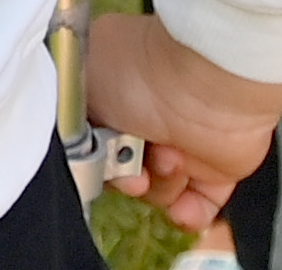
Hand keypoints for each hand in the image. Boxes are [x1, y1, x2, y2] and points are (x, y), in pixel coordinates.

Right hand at [82, 13, 281, 229]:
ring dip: (161, 185)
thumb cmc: (139, 71)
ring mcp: (182, 139)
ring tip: (172, 160)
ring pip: (157, 188)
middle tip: (135, 171)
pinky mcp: (216, 164)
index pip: (92, 135)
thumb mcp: (76, 83)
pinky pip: (198, 204)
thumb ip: (65, 110)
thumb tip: (66, 126)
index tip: (97, 162)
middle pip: (122, 166)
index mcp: (113, 84)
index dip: (92, 156)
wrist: (206, 82)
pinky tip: (186, 203)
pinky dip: (190, 210)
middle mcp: (147, 112)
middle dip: (125, 177)